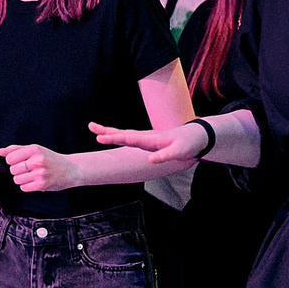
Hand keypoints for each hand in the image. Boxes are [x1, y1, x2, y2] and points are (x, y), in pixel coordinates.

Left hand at [0, 143, 80, 191]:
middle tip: (29, 169)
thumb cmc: (51, 158)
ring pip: (16, 179)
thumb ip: (15, 149)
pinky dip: (27, 186)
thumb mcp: (35, 149)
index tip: (22, 162)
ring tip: (32, 176)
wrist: (71, 169)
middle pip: (13, 170)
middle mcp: (37, 161)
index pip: (10, 158)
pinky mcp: (42, 185)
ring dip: (22, 179)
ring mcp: (40, 173)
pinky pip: (23, 187)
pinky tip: (35, 181)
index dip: (13, 161)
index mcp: (34, 149)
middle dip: (18, 171)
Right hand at [91, 118, 206, 175]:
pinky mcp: (147, 141)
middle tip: (91, 127)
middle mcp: (146, 137)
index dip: (116, 138)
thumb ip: (164, 156)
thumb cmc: (188, 144)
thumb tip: (150, 160)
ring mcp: (146, 138)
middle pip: (123, 133)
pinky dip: (117, 136)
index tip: (102, 138)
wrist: (197, 136)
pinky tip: (109, 137)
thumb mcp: (179, 152)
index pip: (130, 138)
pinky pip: (129, 138)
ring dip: (109, 132)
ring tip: (94, 129)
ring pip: (124, 134)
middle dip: (107, 131)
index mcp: (151, 139)